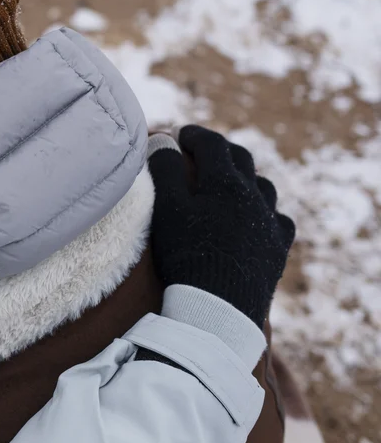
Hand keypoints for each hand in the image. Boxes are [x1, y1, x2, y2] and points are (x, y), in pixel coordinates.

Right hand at [147, 125, 295, 326]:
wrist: (218, 307)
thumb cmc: (186, 254)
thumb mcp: (166, 210)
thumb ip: (165, 170)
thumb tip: (163, 139)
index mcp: (225, 182)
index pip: (212, 144)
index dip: (195, 135)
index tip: (179, 136)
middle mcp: (253, 196)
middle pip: (241, 159)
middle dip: (219, 151)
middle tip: (200, 153)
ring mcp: (269, 223)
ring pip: (263, 187)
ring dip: (245, 178)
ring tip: (228, 184)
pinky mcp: (278, 249)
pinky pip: (278, 220)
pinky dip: (266, 212)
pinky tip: (256, 219)